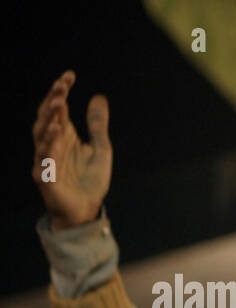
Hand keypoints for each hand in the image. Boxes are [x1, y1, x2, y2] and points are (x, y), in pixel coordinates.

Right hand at [32, 70, 111, 230]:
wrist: (86, 210)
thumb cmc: (90, 181)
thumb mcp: (101, 149)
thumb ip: (97, 125)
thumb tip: (98, 96)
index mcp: (63, 136)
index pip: (57, 108)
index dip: (60, 91)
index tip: (70, 75)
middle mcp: (51, 144)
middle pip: (46, 117)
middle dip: (53, 100)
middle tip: (62, 85)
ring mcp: (45, 160)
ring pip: (42, 134)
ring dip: (49, 118)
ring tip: (59, 102)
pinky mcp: (46, 177)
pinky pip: (45, 158)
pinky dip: (50, 143)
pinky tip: (57, 130)